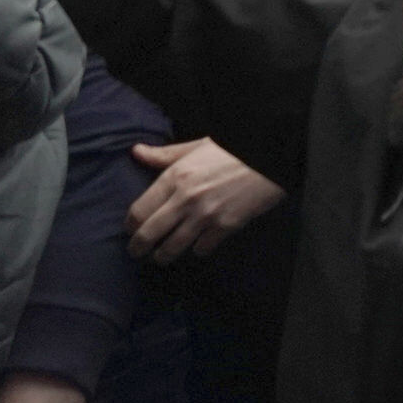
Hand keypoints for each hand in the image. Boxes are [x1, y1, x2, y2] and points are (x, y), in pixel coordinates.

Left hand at [124, 138, 286, 264]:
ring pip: (171, 248)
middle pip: (148, 235)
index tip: (131, 229)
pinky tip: (198, 245)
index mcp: (175, 176)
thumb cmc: (235, 149)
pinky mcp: (226, 226)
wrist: (273, 155)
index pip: (138, 211)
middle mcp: (185, 199)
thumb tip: (136, 151)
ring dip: (163, 256)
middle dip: (138, 248)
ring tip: (162, 256)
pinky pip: (201, 249)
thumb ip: (165, 154)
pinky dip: (197, 250)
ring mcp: (206, 215)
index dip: (130, 225)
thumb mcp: (199, 145)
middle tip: (137, 252)